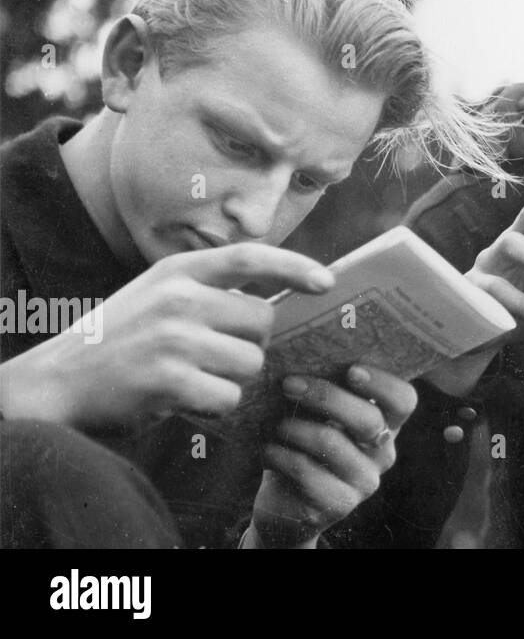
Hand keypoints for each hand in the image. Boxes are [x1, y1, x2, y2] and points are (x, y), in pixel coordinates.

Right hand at [0, 244, 332, 432]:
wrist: (54, 384)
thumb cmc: (118, 342)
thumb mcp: (157, 296)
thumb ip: (208, 292)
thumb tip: (275, 302)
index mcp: (178, 272)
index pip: (250, 257)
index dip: (295, 266)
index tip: (328, 281)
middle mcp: (179, 298)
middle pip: (262, 322)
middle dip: (250, 345)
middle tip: (214, 357)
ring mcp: (173, 338)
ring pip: (250, 362)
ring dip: (231, 380)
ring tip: (191, 379)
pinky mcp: (168, 380)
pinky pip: (228, 397)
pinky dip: (215, 408)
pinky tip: (184, 401)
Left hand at [248, 363, 416, 547]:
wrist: (286, 501)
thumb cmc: (303, 441)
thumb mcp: (319, 414)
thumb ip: (327, 387)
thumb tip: (308, 349)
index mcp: (386, 422)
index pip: (404, 400)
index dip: (383, 383)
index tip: (351, 369)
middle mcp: (383, 451)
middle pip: (368, 419)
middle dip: (326, 396)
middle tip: (288, 383)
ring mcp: (364, 481)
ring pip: (333, 444)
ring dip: (296, 427)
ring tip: (274, 422)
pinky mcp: (338, 504)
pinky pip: (308, 473)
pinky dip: (281, 455)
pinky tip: (267, 449)